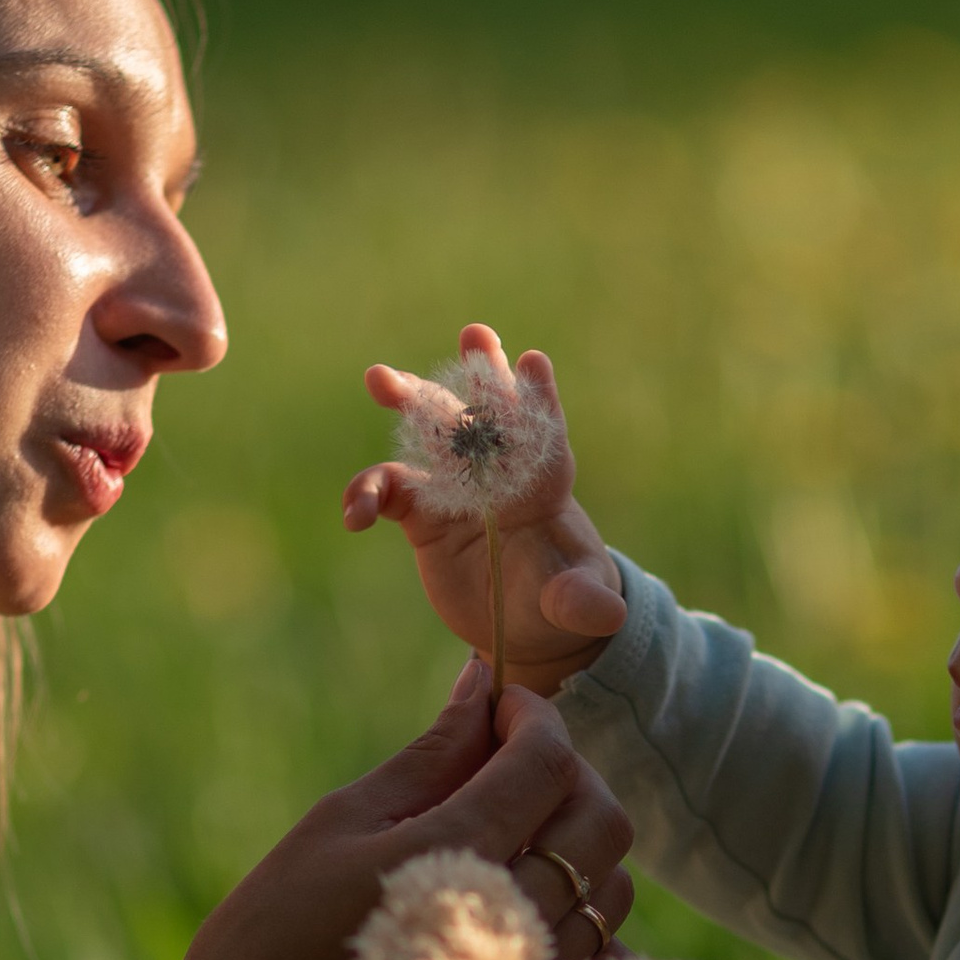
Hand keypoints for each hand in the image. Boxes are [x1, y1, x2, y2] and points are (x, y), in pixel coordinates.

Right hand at [151, 661, 635, 959]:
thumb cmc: (267, 942)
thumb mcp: (338, 826)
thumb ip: (429, 755)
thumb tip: (485, 681)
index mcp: (454, 858)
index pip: (548, 761)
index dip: (534, 716)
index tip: (500, 708)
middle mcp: (508, 921)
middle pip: (600, 820)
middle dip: (567, 773)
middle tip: (505, 766)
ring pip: (611, 885)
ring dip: (575, 843)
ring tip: (505, 836)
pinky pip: (599, 951)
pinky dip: (577, 911)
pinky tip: (517, 901)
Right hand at [343, 323, 626, 692]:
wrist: (523, 624)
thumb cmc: (561, 600)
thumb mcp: (578, 605)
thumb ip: (584, 602)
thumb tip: (606, 615)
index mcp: (545, 483)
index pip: (546, 433)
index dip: (540, 398)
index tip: (533, 362)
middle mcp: (499, 473)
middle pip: (486, 414)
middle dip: (480, 373)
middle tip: (474, 335)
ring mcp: (455, 487)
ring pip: (430, 432)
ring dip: (408, 400)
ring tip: (379, 377)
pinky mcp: (421, 513)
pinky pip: (386, 491)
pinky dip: (366, 494)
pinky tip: (354, 516)